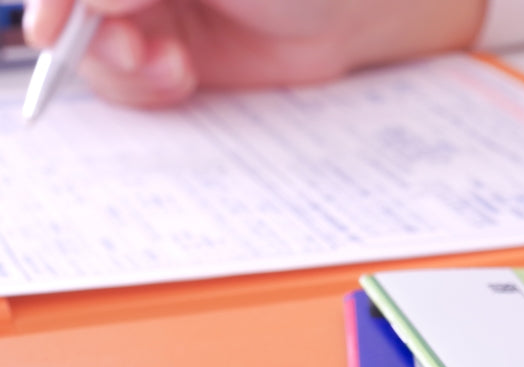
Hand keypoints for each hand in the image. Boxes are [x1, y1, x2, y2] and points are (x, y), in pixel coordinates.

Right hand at [22, 0, 485, 106]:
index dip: (56, 1)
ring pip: (97, 49)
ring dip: (118, 66)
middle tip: (132, 48)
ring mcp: (151, 16)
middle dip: (92, 35)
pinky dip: (143, 88)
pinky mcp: (172, 58)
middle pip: (76, 15)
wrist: (354, 12)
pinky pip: (132, 82)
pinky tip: (176, 79)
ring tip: (167, 66)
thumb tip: (91, 2)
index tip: (56, 28)